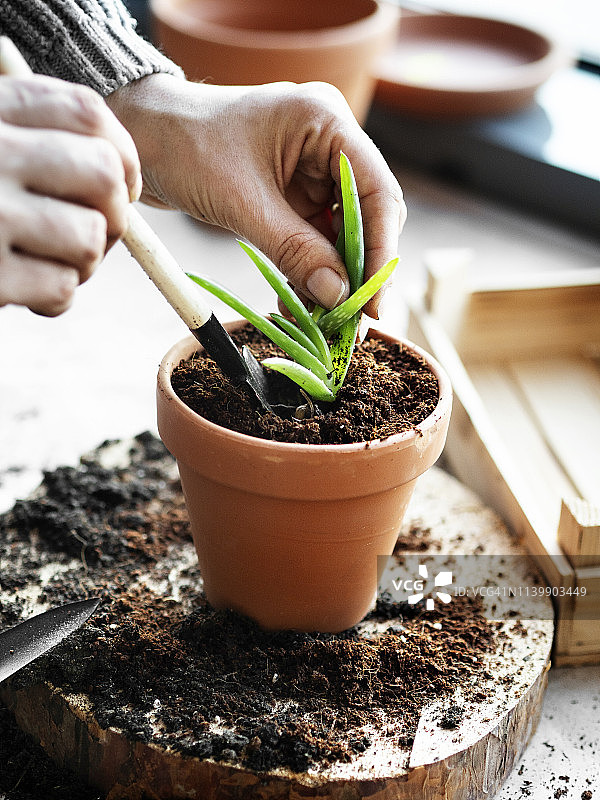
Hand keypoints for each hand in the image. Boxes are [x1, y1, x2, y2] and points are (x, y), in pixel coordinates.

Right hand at [0, 74, 140, 315]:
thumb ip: (31, 142)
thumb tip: (121, 179)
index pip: (85, 112)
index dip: (124, 153)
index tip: (124, 185)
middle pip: (102, 174)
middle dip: (114, 213)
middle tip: (95, 233)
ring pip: (88, 237)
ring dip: (84, 263)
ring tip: (52, 264)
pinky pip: (61, 288)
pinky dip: (55, 298)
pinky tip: (27, 293)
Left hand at [107, 75, 405, 316]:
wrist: (142, 138)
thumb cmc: (186, 147)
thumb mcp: (243, 202)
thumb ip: (294, 249)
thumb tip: (337, 295)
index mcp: (327, 121)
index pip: (377, 191)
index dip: (381, 250)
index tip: (373, 301)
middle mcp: (328, 143)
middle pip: (365, 216)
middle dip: (358, 270)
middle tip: (354, 321)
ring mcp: (311, 169)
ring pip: (339, 234)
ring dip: (332, 277)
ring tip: (327, 322)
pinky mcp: (292, 193)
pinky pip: (313, 239)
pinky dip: (308, 271)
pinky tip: (301, 306)